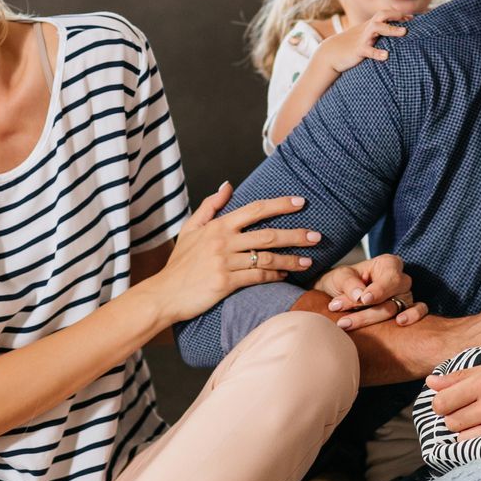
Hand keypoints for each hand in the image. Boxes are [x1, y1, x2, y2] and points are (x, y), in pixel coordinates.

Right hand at [142, 183, 319, 323]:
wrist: (163, 294)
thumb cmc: (179, 264)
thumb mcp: (189, 229)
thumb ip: (209, 206)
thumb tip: (228, 185)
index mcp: (218, 226)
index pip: (255, 209)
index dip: (280, 204)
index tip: (301, 202)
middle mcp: (223, 241)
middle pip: (268, 234)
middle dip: (295, 234)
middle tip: (316, 235)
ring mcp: (224, 262)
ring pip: (266, 258)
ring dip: (290, 259)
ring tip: (308, 261)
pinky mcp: (225, 283)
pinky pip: (257, 277)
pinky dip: (273, 276)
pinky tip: (284, 277)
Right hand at [317, 11, 409, 73]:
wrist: (331, 53)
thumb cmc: (351, 45)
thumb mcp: (364, 37)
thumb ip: (377, 34)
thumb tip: (393, 35)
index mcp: (369, 26)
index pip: (385, 14)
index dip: (398, 14)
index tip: (412, 17)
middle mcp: (367, 29)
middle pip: (381, 15)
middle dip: (395, 15)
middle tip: (408, 19)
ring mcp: (363, 39)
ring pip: (376, 28)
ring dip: (391, 29)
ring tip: (404, 32)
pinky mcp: (358, 50)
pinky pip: (368, 50)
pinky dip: (377, 52)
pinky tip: (386, 56)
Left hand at [318, 253, 428, 330]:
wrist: (337, 296)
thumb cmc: (343, 282)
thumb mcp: (340, 277)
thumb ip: (349, 283)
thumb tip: (359, 296)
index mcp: (388, 264)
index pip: (390, 277)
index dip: (379, 290)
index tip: (364, 299)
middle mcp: (400, 280)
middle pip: (394, 296)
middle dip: (369, 310)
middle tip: (343, 320)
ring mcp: (406, 296)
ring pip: (397, 309)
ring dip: (370, 319)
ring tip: (346, 324)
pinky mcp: (407, 311)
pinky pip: (419, 312)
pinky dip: (413, 317)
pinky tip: (400, 323)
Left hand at [427, 358, 480, 440]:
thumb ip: (462, 375)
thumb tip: (431, 382)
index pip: (442, 399)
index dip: (441, 401)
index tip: (449, 400)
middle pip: (448, 419)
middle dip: (452, 415)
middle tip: (464, 408)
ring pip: (460, 434)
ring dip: (464, 428)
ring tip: (477, 418)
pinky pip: (478, 445)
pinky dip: (477, 439)